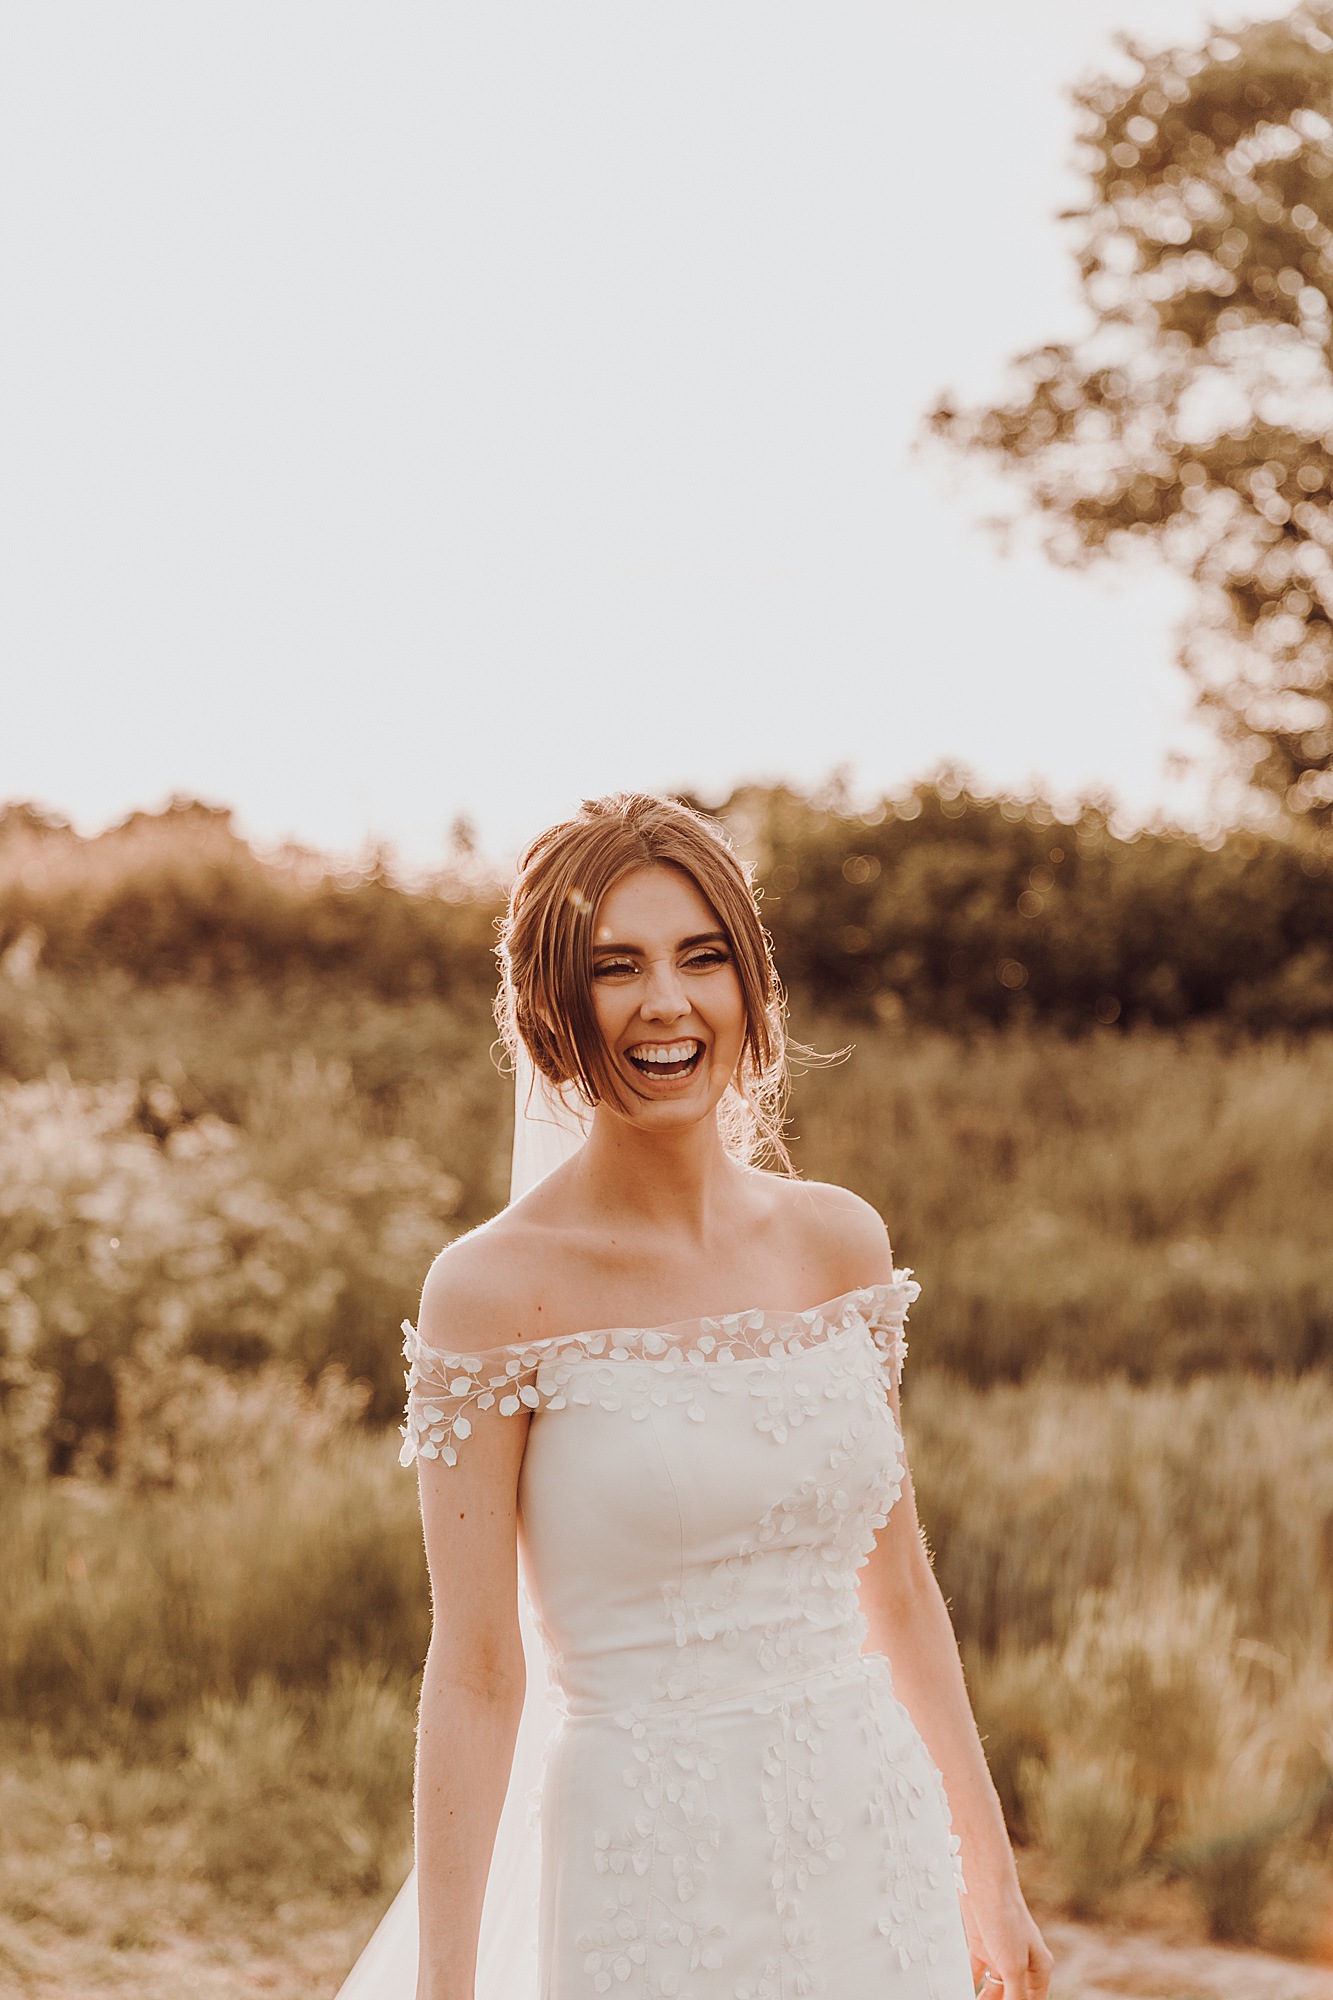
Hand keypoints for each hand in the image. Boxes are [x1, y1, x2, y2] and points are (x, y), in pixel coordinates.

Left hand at [965, 1884, 1052, 1999]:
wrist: (984, 1882)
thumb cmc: (1006, 1918)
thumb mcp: (1013, 1966)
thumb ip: (1016, 1996)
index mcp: (1039, 1970)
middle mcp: (1022, 1963)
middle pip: (1011, 1999)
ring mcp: (1001, 1954)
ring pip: (993, 1989)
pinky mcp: (982, 1946)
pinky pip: (975, 1974)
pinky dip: (968, 1986)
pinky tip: (959, 1993)